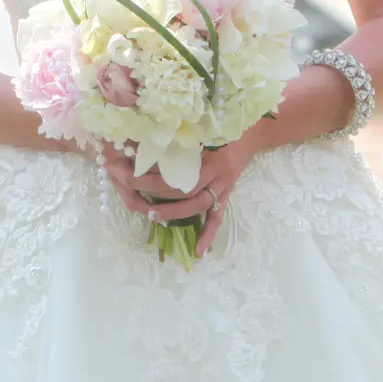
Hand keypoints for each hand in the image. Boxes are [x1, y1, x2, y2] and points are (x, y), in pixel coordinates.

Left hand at [103, 136, 256, 255]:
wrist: (251, 135)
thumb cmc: (220, 130)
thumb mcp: (200, 129)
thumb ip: (178, 139)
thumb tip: (145, 143)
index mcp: (206, 152)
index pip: (176, 166)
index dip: (152, 169)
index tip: (130, 170)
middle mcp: (215, 173)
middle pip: (183, 187)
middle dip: (155, 189)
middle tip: (131, 188)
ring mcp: (222, 187)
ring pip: (198, 204)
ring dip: (174, 212)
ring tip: (153, 215)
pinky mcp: (226, 197)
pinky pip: (217, 219)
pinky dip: (208, 235)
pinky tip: (199, 252)